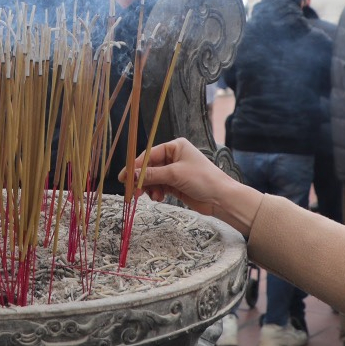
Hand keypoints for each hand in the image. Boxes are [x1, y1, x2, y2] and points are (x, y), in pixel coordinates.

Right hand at [130, 137, 261, 235]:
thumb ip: (151, 175)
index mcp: (175, 146)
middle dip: (142, 179)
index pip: (149, 154)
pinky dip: (156, 192)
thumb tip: (130, 175)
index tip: (124, 177)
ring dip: (150, 188)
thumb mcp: (174, 175)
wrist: (220, 198)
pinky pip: (159, 186)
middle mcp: (174, 157)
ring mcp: (174, 171)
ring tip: (153, 196)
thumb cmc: (202, 179)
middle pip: (149, 167)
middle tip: (133, 191)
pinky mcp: (175, 184)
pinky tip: (159, 198)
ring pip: (153, 178)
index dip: (135, 166)